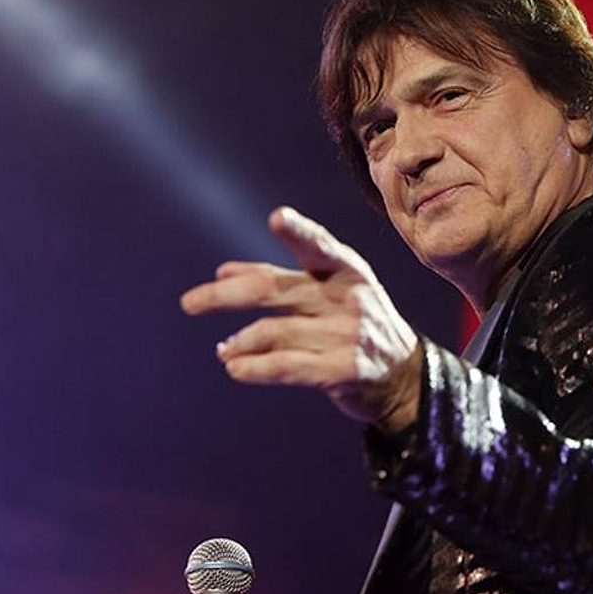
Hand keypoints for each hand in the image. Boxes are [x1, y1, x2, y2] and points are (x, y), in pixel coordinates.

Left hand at [181, 206, 420, 432]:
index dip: (298, 231)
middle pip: (272, 289)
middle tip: (189, 304)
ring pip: (272, 331)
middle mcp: (348, 297)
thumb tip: (222, 272)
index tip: (277, 218)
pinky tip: (235, 368)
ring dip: (238, 342)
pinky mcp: (344, 370)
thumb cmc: (353, 324)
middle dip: (223, 296)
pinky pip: (286, 366)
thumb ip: (279, 280)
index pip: (317, 245)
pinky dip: (253, 367)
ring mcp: (348, 334)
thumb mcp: (327, 292)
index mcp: (346, 269)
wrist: (404, 375)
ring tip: (224, 351)